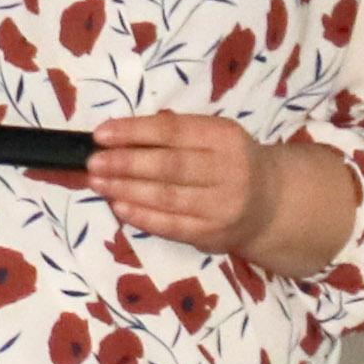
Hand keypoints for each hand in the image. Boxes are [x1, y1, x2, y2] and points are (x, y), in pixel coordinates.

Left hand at [85, 117, 357, 272]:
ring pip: (167, 196)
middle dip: (125, 163)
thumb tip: (120, 135)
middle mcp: (229, 170)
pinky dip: (141, 216)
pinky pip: (171, 225)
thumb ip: (176, 132)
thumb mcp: (214, 137)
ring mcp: (222, 205)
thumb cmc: (229, 162)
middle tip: (93, 162)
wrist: (269, 204)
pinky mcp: (213, 234)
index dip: (134, 131)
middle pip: (169, 165)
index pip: (173, 130)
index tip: (101, 134)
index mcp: (226, 137)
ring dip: (126, 190)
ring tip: (98, 183)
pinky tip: (119, 207)